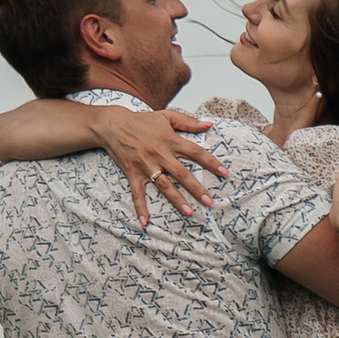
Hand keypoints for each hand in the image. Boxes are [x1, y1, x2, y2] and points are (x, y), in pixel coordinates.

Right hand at [91, 106, 227, 227]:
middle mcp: (160, 154)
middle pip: (182, 174)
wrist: (113, 125)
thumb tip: (209, 124)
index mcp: (170, 140)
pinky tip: (145, 221)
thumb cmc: (142, 121)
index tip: (224, 173)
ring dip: (176, 200)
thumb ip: (189, 121)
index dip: (211, 162)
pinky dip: (140, 207)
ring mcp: (146, 166)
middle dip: (196, 188)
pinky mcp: (133, 173)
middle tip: (209, 202)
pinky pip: (137, 193)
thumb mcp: (167, 116)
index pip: (196, 152)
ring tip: (189, 212)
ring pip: (164, 185)